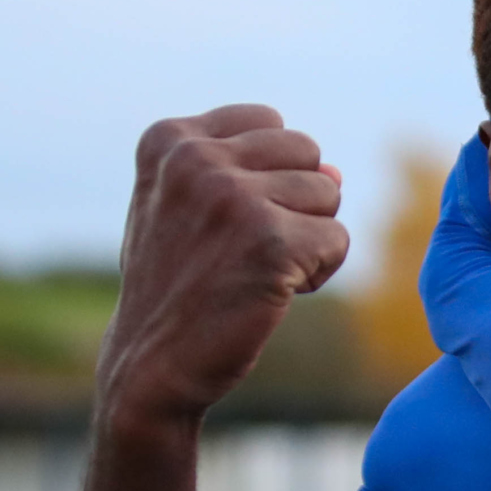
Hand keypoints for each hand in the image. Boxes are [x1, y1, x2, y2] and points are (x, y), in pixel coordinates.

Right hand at [96, 106, 347, 432]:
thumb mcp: (195, 211)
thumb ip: (256, 173)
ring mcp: (233, 198)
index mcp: (170, 140)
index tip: (226, 221)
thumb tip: (337, 171)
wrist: (151, 367)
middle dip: (295, 202)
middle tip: (245, 250)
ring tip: (253, 271)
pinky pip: (338, 240)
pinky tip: (272, 293)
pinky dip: (319, 273)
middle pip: (306, 152)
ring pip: (329, 193)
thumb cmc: (178, 287)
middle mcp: (196, 159)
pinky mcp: (272, 241)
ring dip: (307, 239)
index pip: (271, 124)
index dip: (269, 175)